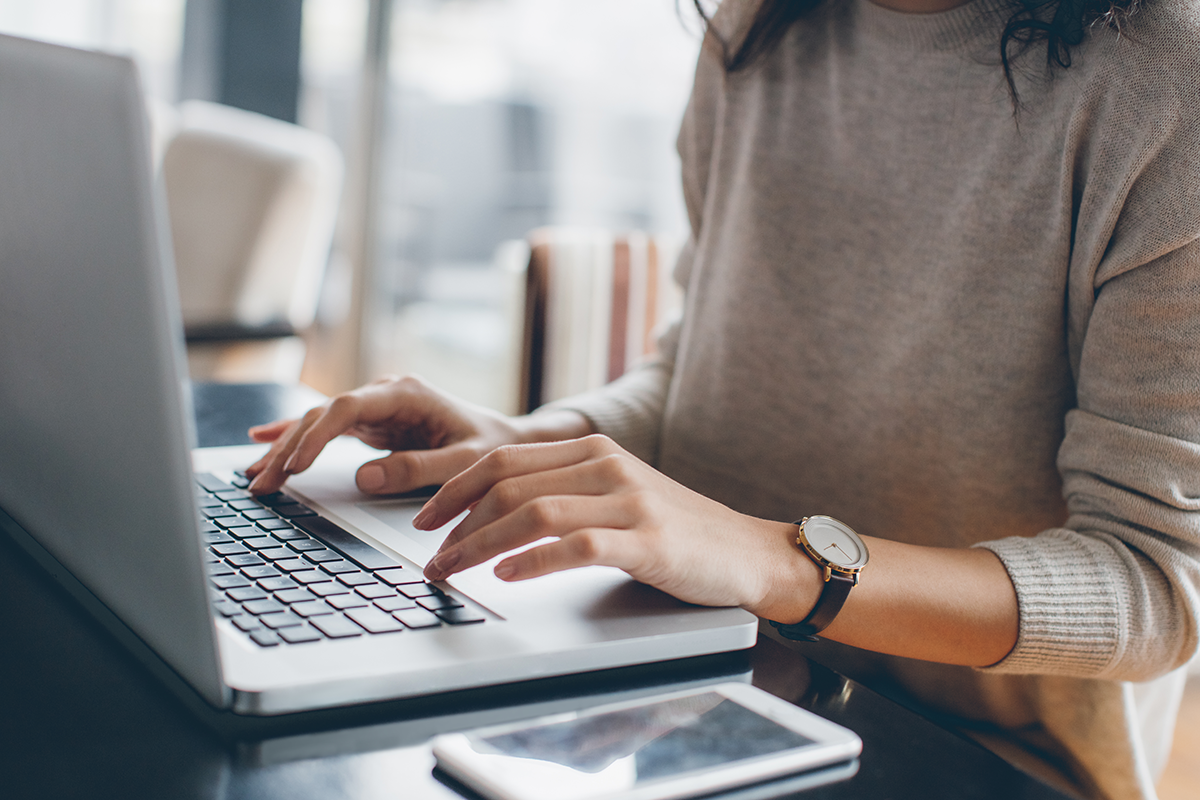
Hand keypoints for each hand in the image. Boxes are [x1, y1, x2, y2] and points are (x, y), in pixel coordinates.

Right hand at [244, 375, 587, 495]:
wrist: (508, 441)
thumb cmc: (492, 448)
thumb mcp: (465, 462)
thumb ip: (419, 469)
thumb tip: (364, 478)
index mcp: (407, 394)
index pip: (348, 408)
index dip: (316, 434)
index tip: (294, 464)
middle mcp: (385, 394)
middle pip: (323, 415)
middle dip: (288, 448)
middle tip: (261, 482)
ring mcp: (376, 407)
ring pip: (317, 422)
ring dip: (284, 448)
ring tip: (253, 477)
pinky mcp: (372, 424)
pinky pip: (325, 429)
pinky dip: (294, 436)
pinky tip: (261, 440)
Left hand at [416, 434, 816, 615]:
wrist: (745, 552)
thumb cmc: (674, 530)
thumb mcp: (616, 494)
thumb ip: (565, 491)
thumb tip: (492, 513)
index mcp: (593, 450)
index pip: (504, 459)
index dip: (455, 488)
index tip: (424, 519)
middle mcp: (606, 466)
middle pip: (508, 483)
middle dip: (456, 521)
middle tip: (430, 556)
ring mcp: (629, 501)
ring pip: (533, 512)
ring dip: (480, 544)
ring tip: (453, 570)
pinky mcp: (647, 541)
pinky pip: (577, 545)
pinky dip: (534, 560)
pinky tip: (506, 575)